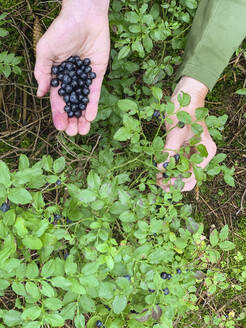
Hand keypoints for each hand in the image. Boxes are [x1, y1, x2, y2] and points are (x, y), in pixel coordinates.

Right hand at [34, 0, 109, 135]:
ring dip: (83, 117)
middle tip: (73, 133)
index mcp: (57, 75)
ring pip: (83, 101)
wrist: (84, 15)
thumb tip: (41, 93)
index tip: (60, 127)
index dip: (59, 114)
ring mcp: (85, 77)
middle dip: (72, 119)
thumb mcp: (46, 50)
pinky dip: (93, 104)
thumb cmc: (62, 30)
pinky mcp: (97, 73)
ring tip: (82, 131)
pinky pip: (95, 91)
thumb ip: (42, 71)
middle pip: (72, 104)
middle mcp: (71, 79)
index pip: (58, 99)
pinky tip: (90, 116)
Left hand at [156, 76, 216, 191]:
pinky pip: (176, 163)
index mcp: (205, 151)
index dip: (178, 182)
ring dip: (169, 176)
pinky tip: (158, 168)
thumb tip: (161, 168)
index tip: (164, 181)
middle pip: (188, 177)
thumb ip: (169, 151)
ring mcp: (192, 153)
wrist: (185, 95)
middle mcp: (200, 155)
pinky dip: (168, 167)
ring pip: (181, 172)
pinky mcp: (183, 149)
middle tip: (158, 181)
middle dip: (174, 182)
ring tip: (156, 176)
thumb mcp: (176, 131)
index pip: (193, 176)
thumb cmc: (184, 109)